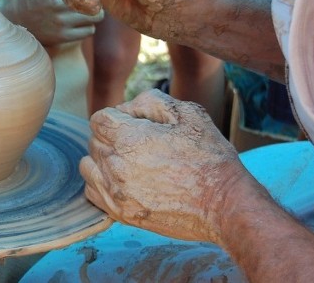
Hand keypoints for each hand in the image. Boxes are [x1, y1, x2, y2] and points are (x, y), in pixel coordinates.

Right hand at [0, 0, 101, 45]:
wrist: (13, 18)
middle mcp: (58, 4)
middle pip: (94, 0)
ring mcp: (61, 22)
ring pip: (96, 17)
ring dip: (92, 14)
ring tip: (84, 12)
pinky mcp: (62, 36)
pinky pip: (89, 31)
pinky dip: (87, 27)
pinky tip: (77, 23)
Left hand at [80, 89, 248, 244]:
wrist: (224, 205)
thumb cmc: (209, 157)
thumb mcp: (188, 113)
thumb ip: (151, 101)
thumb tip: (128, 107)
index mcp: (129, 138)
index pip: (99, 119)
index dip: (117, 116)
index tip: (136, 124)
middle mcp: (116, 165)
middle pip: (94, 140)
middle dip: (113, 136)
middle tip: (142, 143)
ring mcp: (116, 192)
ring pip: (88, 165)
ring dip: (103, 159)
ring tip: (130, 161)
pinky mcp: (121, 214)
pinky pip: (92, 192)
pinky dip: (102, 183)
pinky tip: (123, 180)